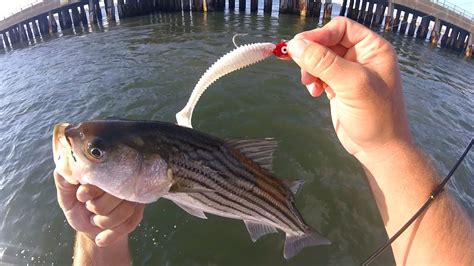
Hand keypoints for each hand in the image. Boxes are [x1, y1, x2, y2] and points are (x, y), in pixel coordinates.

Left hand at [54, 170, 143, 246]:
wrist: (93, 228)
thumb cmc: (79, 209)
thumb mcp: (67, 197)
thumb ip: (64, 183)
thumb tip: (64, 170)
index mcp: (105, 171)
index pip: (105, 176)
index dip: (91, 191)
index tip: (81, 197)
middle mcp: (123, 178)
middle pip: (117, 194)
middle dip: (98, 209)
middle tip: (89, 209)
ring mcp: (133, 193)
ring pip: (125, 210)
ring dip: (105, 222)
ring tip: (95, 221)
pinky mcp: (139, 209)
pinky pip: (130, 222)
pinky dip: (113, 234)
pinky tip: (101, 238)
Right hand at [287, 17, 411, 162]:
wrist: (379, 149)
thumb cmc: (374, 116)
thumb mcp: (351, 84)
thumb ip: (323, 62)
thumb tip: (294, 45)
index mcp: (372, 48)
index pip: (340, 28)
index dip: (319, 35)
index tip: (299, 48)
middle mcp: (362, 56)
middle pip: (327, 42)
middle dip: (312, 55)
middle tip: (302, 70)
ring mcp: (350, 72)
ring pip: (320, 59)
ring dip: (310, 69)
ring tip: (310, 85)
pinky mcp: (340, 87)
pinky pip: (320, 74)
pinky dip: (313, 81)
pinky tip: (315, 93)